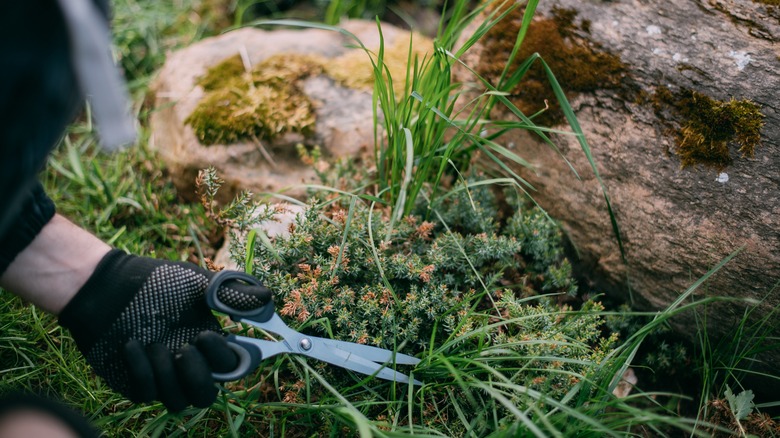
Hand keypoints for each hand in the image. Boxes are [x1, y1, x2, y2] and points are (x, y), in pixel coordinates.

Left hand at [59, 249, 270, 411]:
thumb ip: (231, 293)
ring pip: (178, 401)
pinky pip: (146, 392)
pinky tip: (131, 343)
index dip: (223, 358)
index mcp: (208, 342)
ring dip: (169, 374)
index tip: (206, 335)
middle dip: (198, 376)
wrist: (108, 286)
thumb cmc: (155, 280)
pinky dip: (141, 369)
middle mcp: (188, 363)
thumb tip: (268, 299)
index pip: (230, 367)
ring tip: (155, 344)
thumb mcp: (197, 282)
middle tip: (183, 348)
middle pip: (206, 396)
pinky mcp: (135, 381)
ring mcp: (162, 375)